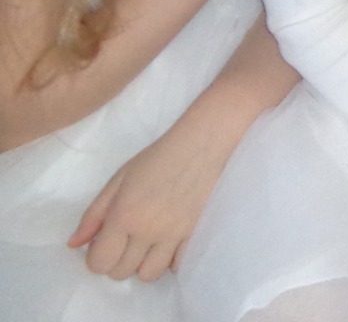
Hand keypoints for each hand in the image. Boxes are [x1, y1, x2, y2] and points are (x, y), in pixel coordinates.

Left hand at [68, 128, 222, 280]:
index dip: (96, 257)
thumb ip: (93, 215)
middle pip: (121, 273)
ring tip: (144, 246)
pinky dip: (168, 260)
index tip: (103, 241)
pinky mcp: (193, 234)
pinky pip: (176, 266)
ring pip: (148, 275)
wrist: (201, 145)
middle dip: (116, 261)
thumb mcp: (118, 180)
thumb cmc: (155, 159)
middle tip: (123, 240)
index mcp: (123, 216)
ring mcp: (172, 235)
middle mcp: (147, 231)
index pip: (100, 263)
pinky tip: (166, 244)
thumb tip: (74, 244)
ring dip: (141, 265)